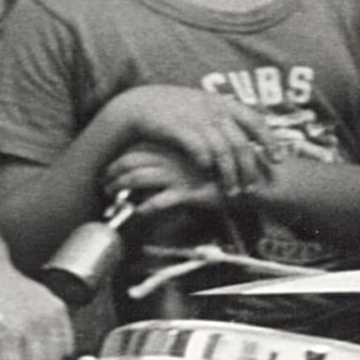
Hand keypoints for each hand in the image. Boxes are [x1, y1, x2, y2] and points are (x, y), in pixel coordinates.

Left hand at [104, 141, 224, 219]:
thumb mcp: (201, 159)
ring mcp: (180, 175)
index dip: (118, 160)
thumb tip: (157, 167)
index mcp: (177, 147)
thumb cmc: (228, 171)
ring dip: (122, 188)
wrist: (254, 180)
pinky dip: (145, 208)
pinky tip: (139, 212)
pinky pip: (159, 201)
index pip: (137, 149)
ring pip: (139, 178)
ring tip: (114, 197)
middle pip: (131, 161)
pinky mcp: (189, 192)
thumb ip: (179, 160)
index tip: (110, 170)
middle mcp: (175, 158)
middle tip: (105, 185)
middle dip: (112, 174)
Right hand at [108, 87, 272, 199]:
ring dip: (230, 174)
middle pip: (242, 143)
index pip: (256, 121)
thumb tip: (253, 135)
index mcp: (224, 104)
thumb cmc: (177, 109)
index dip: (270, 141)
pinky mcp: (178, 128)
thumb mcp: (205, 105)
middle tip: (253, 187)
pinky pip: (199, 149)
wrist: (141, 103)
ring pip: (223, 151)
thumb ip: (227, 117)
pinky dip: (206, 163)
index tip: (279, 160)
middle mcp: (214, 110)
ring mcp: (197, 118)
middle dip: (250, 168)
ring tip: (232, 191)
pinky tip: (208, 175)